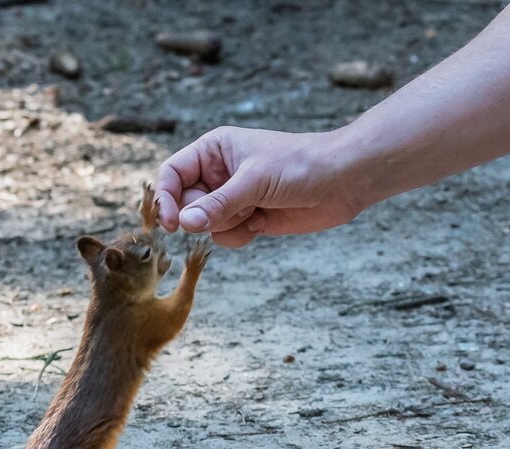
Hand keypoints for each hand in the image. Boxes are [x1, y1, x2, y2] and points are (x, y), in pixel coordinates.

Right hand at [155, 127, 364, 247]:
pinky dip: (239, 236)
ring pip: (204, 224)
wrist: (343, 181)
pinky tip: (262, 224)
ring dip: (226, 226)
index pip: (172, 174)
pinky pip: (225, 236)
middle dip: (205, 215)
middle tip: (234, 211)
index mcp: (214, 150)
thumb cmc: (301, 165)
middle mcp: (218, 173)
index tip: (172, 224)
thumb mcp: (255, 180)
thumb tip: (185, 224)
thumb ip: (218, 204)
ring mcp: (232, 197)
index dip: (166, 198)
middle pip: (185, 204)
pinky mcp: (247, 218)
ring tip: (254, 213)